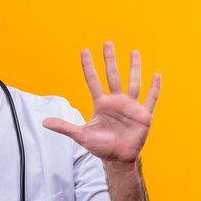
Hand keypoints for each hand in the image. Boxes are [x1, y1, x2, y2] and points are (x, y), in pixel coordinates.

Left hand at [42, 41, 160, 164]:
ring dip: (134, 68)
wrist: (118, 158)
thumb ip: (64, 127)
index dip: (88, 66)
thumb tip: (43, 122)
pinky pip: (150, 98)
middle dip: (110, 60)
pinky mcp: (143, 114)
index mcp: (101, 104)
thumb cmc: (100, 146)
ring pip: (133, 83)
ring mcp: (130, 106)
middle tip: (107, 43)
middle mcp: (116, 101)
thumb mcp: (81, 135)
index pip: (93, 80)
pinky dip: (154, 87)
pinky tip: (156, 75)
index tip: (84, 50)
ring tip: (134, 52)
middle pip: (113, 76)